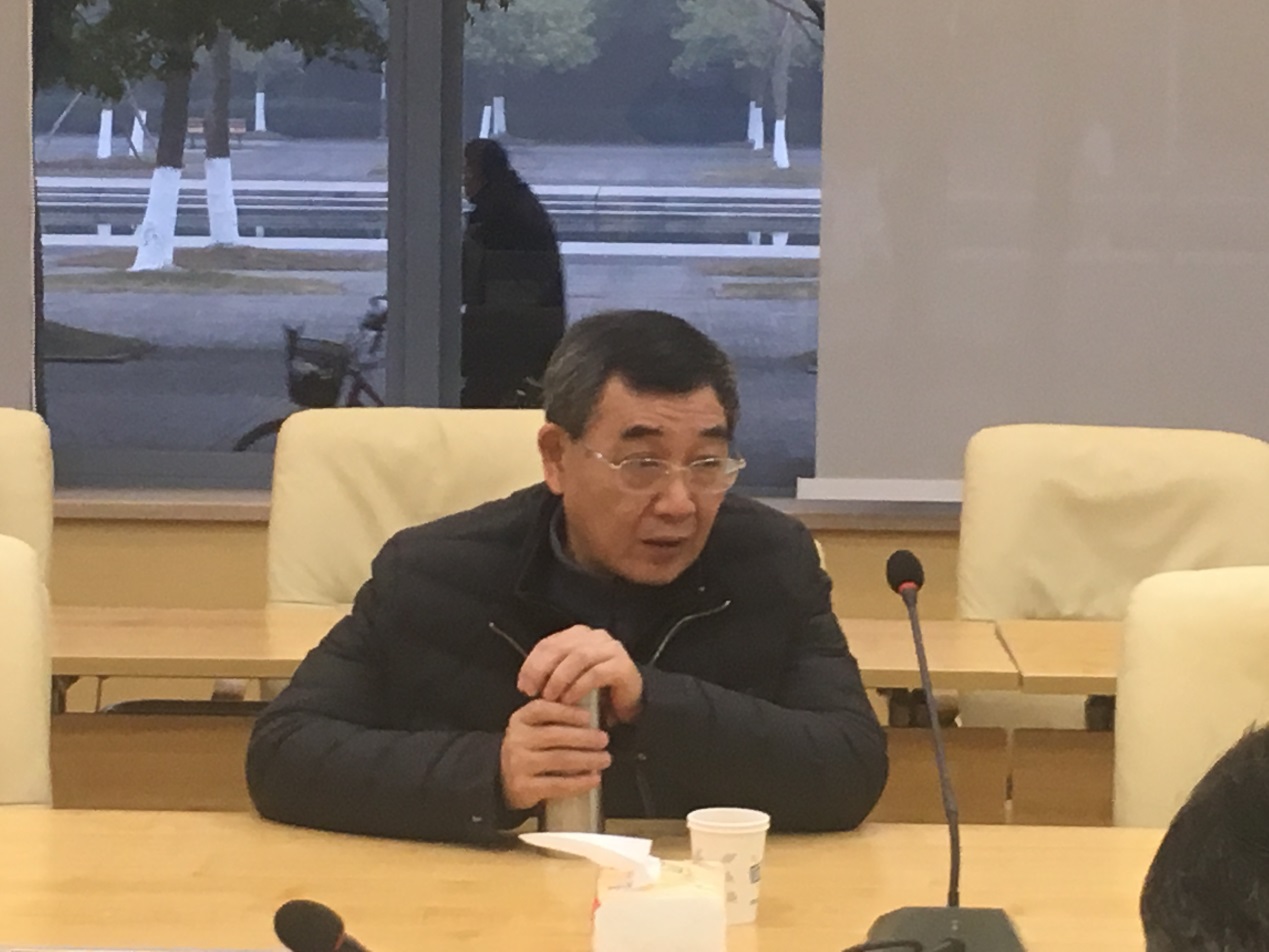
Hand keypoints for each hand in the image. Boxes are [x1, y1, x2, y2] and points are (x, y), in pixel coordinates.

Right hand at [500, 699, 610, 811]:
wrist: (501, 778)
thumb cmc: (528, 748)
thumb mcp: (533, 727)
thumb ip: (554, 719)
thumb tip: (592, 718)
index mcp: (520, 720)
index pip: (542, 709)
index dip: (567, 712)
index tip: (589, 717)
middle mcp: (516, 740)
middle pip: (555, 735)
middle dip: (584, 737)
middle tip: (604, 739)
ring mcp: (519, 764)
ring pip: (559, 760)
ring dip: (587, 759)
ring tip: (605, 759)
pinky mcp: (524, 787)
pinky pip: (557, 784)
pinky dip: (579, 782)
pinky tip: (594, 779)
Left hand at [517, 625, 643, 723]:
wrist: (627, 703)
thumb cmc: (594, 691)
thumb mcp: (567, 679)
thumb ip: (550, 673)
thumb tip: (525, 683)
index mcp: (578, 634)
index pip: (549, 643)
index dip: (532, 664)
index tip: (523, 687)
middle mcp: (596, 636)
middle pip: (562, 648)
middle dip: (543, 671)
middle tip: (535, 693)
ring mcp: (611, 648)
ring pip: (578, 658)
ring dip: (560, 679)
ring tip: (552, 698)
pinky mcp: (623, 665)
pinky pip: (596, 673)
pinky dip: (578, 687)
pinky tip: (569, 701)